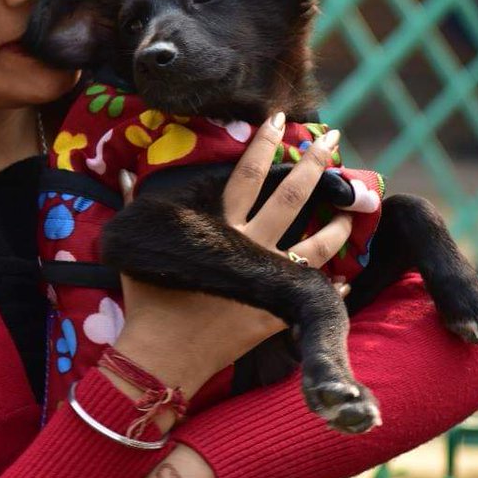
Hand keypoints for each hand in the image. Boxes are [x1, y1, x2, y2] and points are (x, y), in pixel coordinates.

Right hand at [108, 114, 352, 408]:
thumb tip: (123, 174)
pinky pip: (312, 294)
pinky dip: (331, 286)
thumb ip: (134, 209)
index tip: (279, 120)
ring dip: (338, 224)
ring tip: (354, 209)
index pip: (247, 176)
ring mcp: (267, 281)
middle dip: (315, 166)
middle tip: (334, 141)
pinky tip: (344, 279)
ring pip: (316, 245)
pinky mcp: (274, 314)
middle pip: (292, 198)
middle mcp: (249, 247)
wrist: (162, 358)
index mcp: (218, 228)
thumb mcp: (137, 250)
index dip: (264, 145)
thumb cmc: (148, 303)